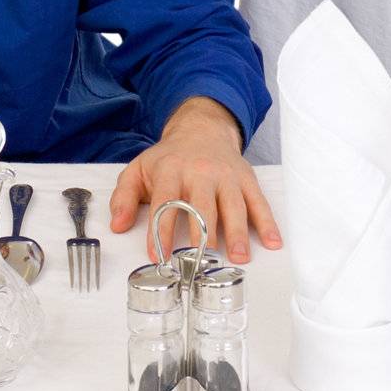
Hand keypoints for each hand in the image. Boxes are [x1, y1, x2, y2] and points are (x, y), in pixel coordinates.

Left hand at [108, 96, 282, 263]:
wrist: (201, 129)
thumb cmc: (169, 158)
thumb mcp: (139, 170)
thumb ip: (124, 196)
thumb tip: (117, 225)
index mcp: (171, 169)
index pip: (165, 200)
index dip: (160, 229)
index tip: (158, 255)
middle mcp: (200, 171)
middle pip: (202, 204)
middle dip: (202, 233)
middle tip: (202, 261)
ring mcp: (226, 175)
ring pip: (233, 204)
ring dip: (237, 232)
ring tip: (239, 257)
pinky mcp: (246, 179)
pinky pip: (258, 201)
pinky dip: (268, 222)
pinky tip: (273, 242)